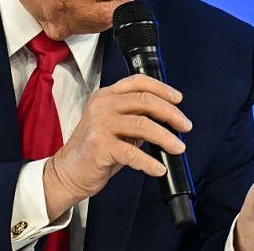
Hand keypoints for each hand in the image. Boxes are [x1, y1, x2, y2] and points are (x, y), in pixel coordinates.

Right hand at [42, 74, 191, 219]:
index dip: (162, 88)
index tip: (178, 100)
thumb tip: (168, 119)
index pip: (138, 82)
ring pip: (143, 125)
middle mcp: (102, 105)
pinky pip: (133, 153)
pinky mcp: (99, 146)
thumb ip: (136, 118)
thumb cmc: (94, 150)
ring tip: (178, 148)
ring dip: (166, 137)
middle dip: (171, 113)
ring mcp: (100, 124)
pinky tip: (159, 168)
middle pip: (145, 101)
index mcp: (107, 96)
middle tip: (185, 126)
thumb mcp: (115, 126)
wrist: (68, 172)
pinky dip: (150, 162)